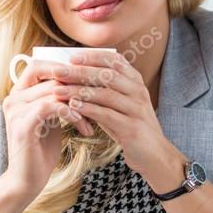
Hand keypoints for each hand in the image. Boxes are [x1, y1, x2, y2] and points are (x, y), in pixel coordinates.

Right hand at [1, 59, 95, 196]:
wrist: (28, 180)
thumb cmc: (42, 150)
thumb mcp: (51, 119)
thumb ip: (56, 99)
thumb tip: (79, 80)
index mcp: (18, 94)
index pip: (38, 65)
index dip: (63, 67)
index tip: (88, 78)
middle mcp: (13, 98)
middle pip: (49, 75)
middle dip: (76, 85)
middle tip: (96, 96)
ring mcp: (15, 111)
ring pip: (53, 90)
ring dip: (78, 102)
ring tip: (92, 118)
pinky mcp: (22, 125)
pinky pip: (50, 106)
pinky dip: (70, 112)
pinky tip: (82, 124)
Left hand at [49, 50, 178, 181]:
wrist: (155, 155)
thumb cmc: (129, 127)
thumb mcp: (118, 105)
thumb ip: (102, 90)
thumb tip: (75, 75)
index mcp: (136, 82)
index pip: (115, 61)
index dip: (93, 57)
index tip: (71, 57)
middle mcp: (139, 92)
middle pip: (107, 75)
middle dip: (80, 72)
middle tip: (58, 71)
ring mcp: (137, 109)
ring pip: (105, 94)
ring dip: (79, 90)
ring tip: (58, 90)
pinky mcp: (132, 128)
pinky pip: (107, 114)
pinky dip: (87, 109)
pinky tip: (72, 106)